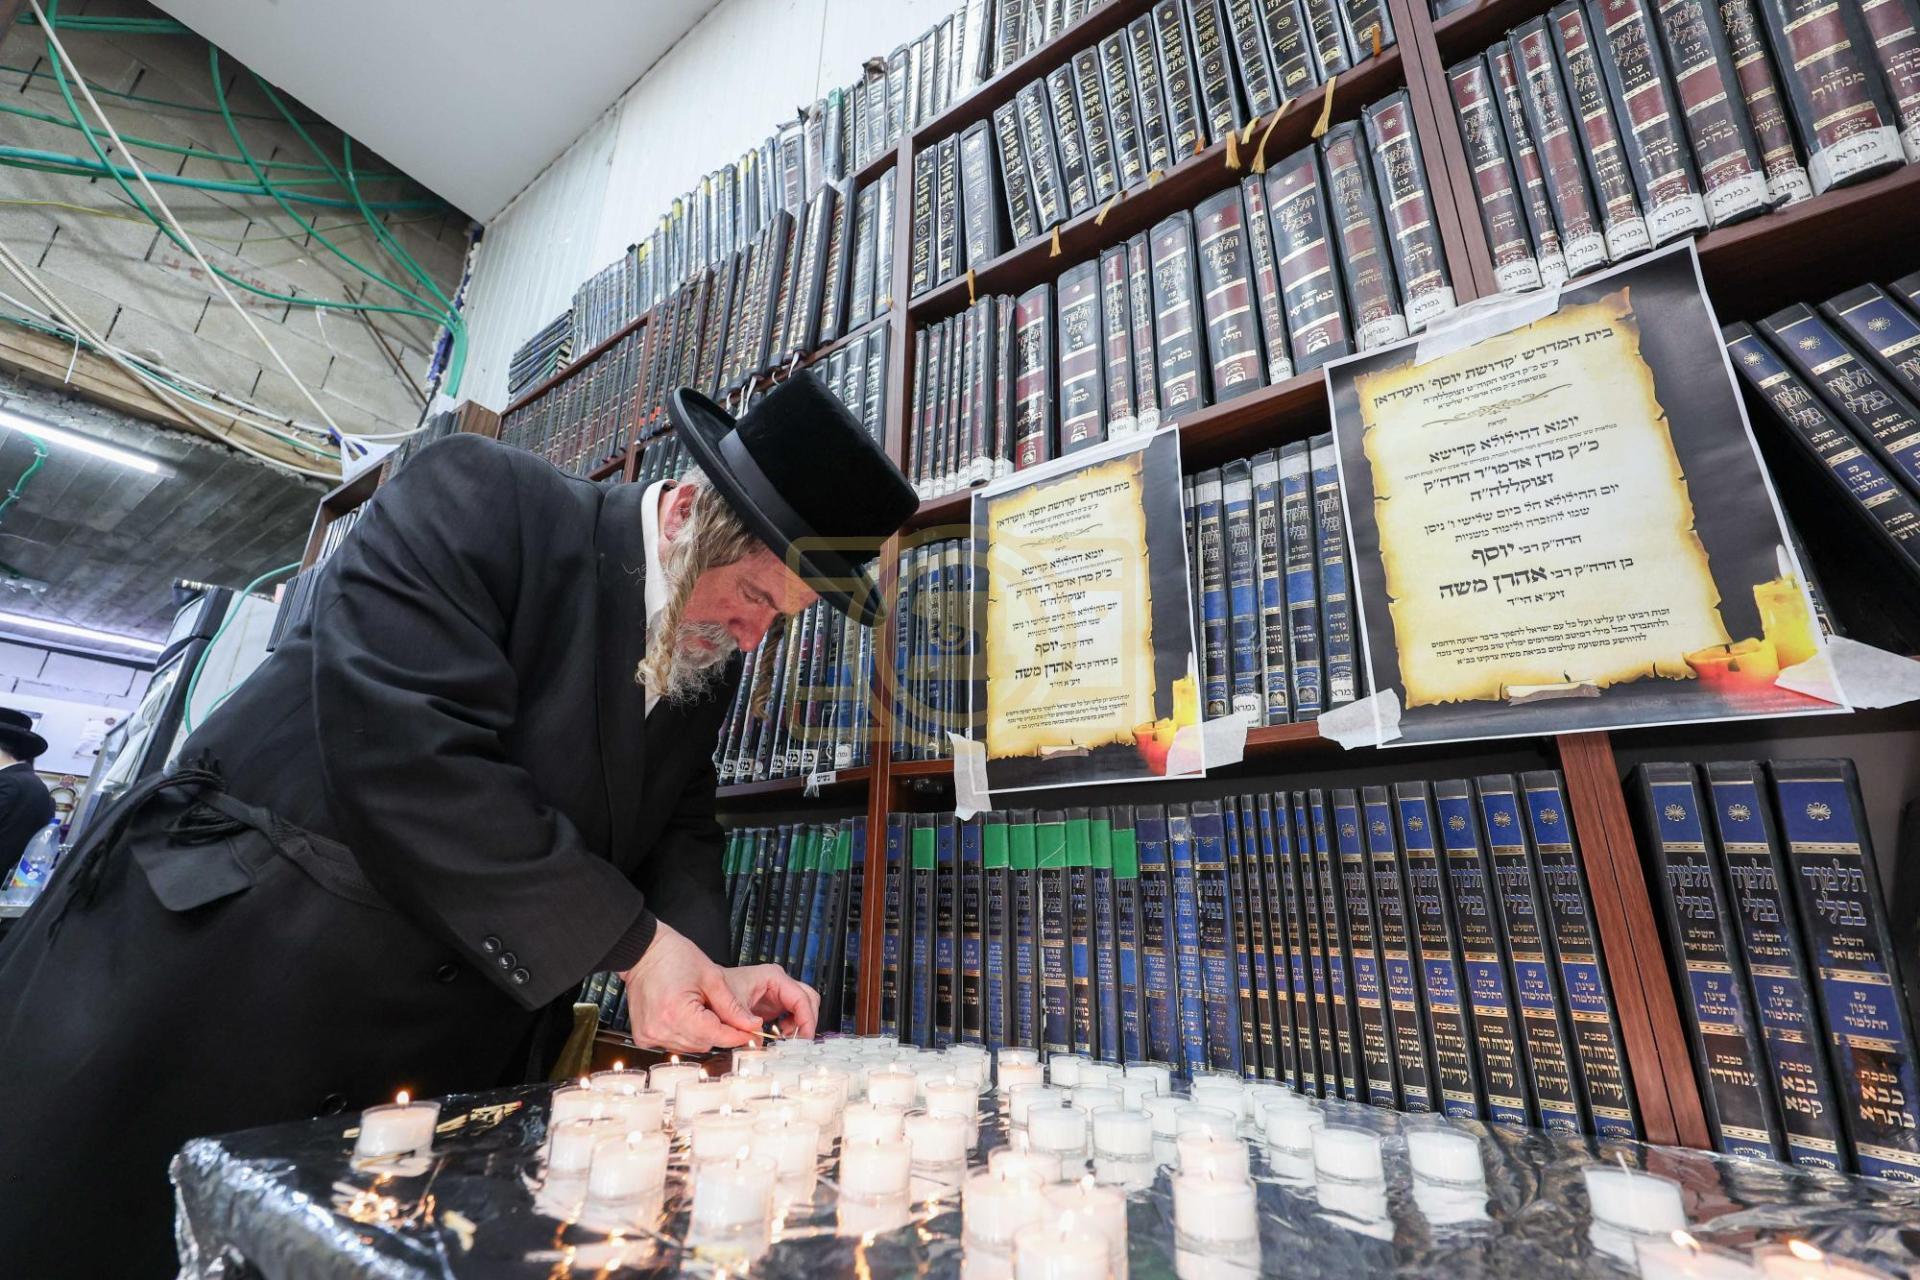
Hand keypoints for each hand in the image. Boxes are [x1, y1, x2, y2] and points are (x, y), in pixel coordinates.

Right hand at [620, 920, 760, 1052]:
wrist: (644, 952)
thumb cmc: (674, 957)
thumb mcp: (712, 977)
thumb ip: (732, 1006)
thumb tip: (751, 1025)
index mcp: (677, 1013)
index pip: (717, 1036)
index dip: (738, 1035)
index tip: (752, 1030)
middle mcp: (661, 1029)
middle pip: (705, 1043)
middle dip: (718, 1031)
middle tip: (721, 1010)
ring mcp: (649, 1035)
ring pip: (690, 1046)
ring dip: (701, 1032)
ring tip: (698, 1008)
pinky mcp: (643, 1036)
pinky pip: (674, 1043)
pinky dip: (684, 1033)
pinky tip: (684, 1015)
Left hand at [722, 964, 819, 1039]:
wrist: (709, 988)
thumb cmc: (719, 987)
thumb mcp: (730, 1004)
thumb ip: (744, 1021)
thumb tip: (758, 1038)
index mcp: (773, 977)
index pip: (801, 998)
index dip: (807, 1019)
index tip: (805, 1037)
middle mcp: (779, 983)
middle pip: (808, 1000)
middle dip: (807, 1022)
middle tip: (801, 1041)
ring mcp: (779, 994)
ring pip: (803, 1008)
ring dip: (800, 1025)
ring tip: (788, 1039)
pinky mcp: (775, 1004)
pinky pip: (794, 1015)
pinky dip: (792, 1027)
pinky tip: (781, 1035)